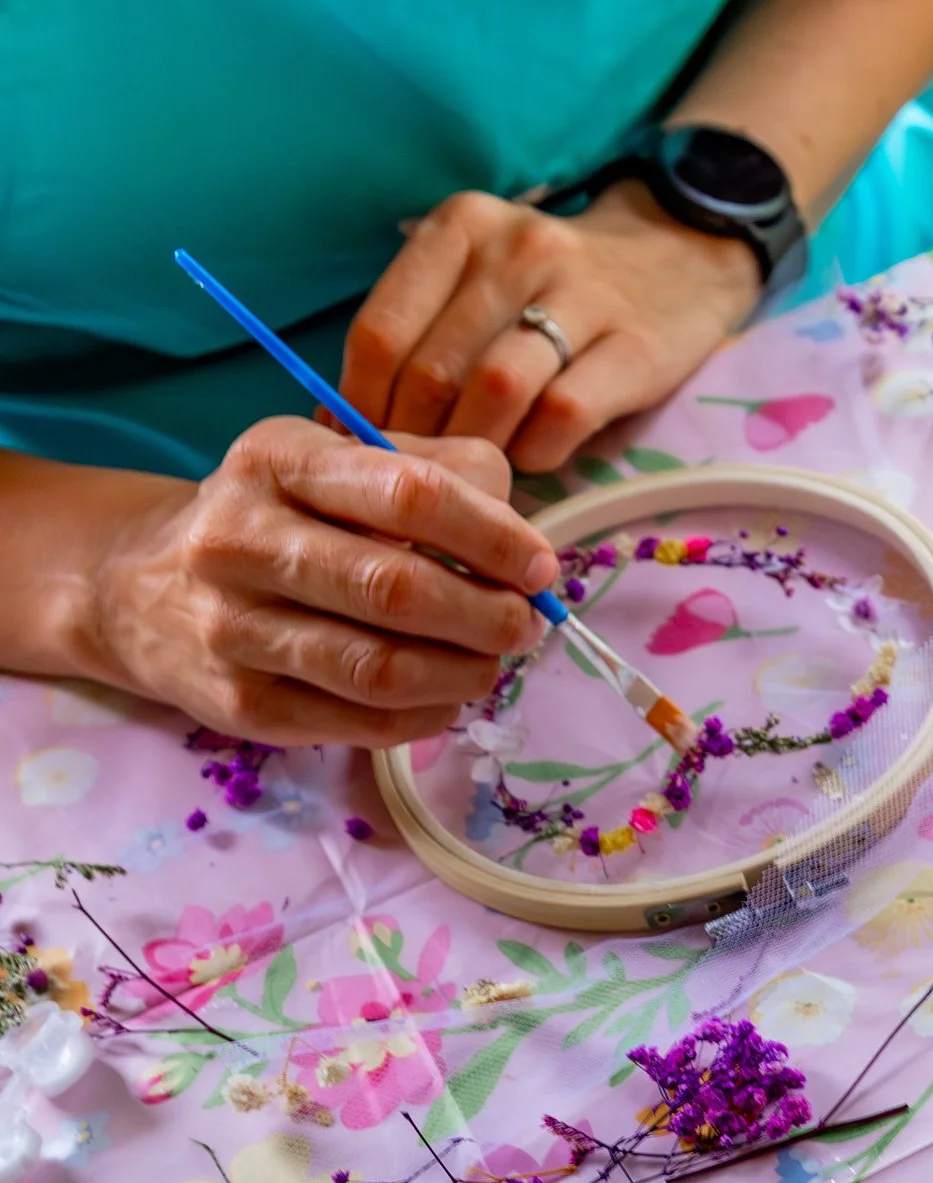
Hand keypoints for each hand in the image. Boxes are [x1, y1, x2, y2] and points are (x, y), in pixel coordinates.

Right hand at [79, 417, 555, 747]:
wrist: (143, 588)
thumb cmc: (283, 518)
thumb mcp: (343, 462)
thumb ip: (442, 476)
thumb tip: (525, 545)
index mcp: (278, 460)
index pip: (411, 494)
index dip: (494, 538)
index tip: (541, 568)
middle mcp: (240, 539)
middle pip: (396, 589)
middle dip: (487, 615)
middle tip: (525, 625)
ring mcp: (231, 627)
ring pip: (379, 668)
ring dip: (463, 672)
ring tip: (491, 662)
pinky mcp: (238, 703)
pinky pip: (358, 722)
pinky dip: (425, 716)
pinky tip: (445, 696)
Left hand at [340, 182, 761, 472]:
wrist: (682, 257)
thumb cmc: (557, 286)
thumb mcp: (479, 275)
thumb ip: (421, 332)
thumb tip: (348, 427)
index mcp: (461, 227)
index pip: (380, 332)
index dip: (358, 406)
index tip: (361, 448)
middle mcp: (516, 250)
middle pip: (433, 371)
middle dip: (416, 440)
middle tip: (421, 475)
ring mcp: (582, 293)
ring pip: (495, 392)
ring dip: (476, 450)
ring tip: (475, 472)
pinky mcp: (637, 345)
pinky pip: (565, 414)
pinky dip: (538, 451)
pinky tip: (535, 455)